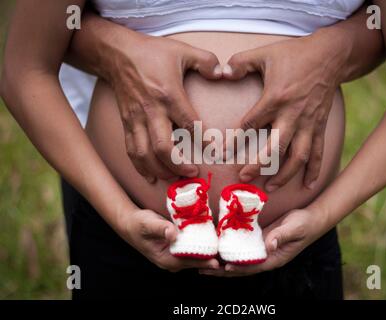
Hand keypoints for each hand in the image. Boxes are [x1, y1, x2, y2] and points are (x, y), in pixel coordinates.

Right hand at [105, 33, 221, 182]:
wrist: (118, 54)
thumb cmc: (153, 53)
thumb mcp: (183, 50)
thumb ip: (206, 62)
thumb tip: (224, 74)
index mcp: (169, 95)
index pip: (188, 124)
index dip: (202, 141)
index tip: (214, 152)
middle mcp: (151, 111)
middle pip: (162, 147)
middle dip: (178, 166)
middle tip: (193, 173)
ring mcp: (136, 120)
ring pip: (144, 155)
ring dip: (160, 171)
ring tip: (175, 178)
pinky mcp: (127, 124)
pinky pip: (131, 150)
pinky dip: (140, 167)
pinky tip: (151, 177)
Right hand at [118, 208, 218, 271]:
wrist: (130, 223)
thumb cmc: (139, 224)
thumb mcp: (148, 224)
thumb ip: (161, 228)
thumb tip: (173, 234)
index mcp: (166, 259)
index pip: (188, 262)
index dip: (202, 261)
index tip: (217, 261)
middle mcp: (172, 261)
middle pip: (195, 262)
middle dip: (211, 259)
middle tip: (228, 255)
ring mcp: (175, 255)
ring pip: (195, 256)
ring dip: (209, 252)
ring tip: (226, 249)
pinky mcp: (178, 248)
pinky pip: (193, 249)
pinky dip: (203, 246)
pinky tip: (215, 240)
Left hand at [199, 206, 330, 276]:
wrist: (311, 218)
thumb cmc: (305, 224)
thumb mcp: (294, 228)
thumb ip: (281, 236)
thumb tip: (268, 245)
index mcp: (274, 258)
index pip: (253, 266)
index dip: (238, 267)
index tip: (223, 267)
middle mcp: (266, 257)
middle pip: (242, 267)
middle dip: (222, 269)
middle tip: (203, 268)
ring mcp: (262, 251)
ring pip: (239, 259)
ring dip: (222, 261)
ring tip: (204, 262)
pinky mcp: (259, 241)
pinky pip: (242, 249)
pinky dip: (230, 250)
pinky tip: (218, 246)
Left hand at [223, 30, 349, 190]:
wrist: (329, 55)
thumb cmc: (294, 55)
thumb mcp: (264, 53)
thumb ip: (240, 63)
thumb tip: (221, 73)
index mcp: (275, 99)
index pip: (250, 124)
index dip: (235, 140)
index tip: (221, 154)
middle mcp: (292, 115)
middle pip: (276, 148)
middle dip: (260, 165)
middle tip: (244, 178)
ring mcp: (308, 123)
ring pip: (298, 156)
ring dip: (286, 175)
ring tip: (271, 188)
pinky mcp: (320, 126)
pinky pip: (318, 152)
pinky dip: (314, 170)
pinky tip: (308, 185)